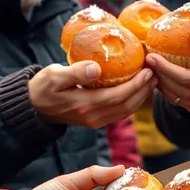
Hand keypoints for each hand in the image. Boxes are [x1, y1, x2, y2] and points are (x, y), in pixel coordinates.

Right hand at [29, 62, 155, 127]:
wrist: (33, 107)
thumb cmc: (42, 86)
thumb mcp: (54, 75)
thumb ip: (75, 72)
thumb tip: (96, 69)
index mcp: (85, 104)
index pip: (118, 96)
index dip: (136, 85)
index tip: (148, 70)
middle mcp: (93, 116)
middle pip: (127, 106)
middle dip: (144, 90)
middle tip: (156, 72)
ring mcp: (95, 120)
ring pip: (126, 111)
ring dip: (141, 97)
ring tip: (152, 80)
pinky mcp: (95, 120)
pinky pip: (120, 113)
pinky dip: (132, 102)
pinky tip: (138, 90)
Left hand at [146, 28, 189, 114]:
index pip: (183, 78)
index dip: (165, 68)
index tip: (151, 56)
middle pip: (174, 88)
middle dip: (157, 74)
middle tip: (145, 59)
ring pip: (173, 97)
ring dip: (159, 83)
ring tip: (149, 67)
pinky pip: (178, 101)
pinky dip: (167, 90)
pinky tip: (160, 77)